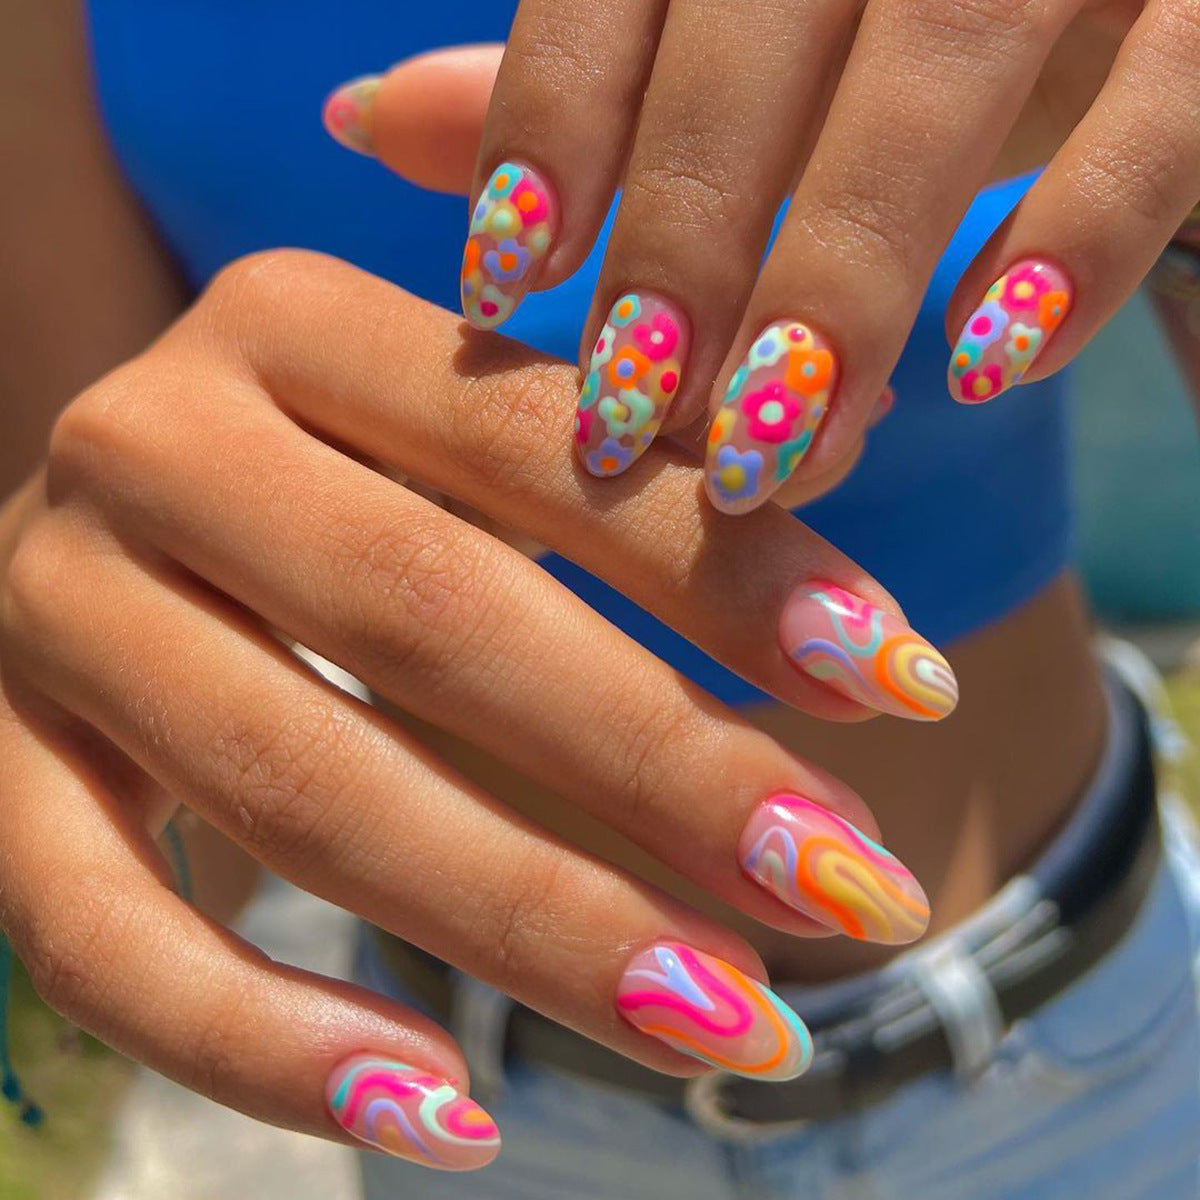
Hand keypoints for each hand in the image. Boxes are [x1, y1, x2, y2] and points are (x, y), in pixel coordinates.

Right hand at [0, 253, 951, 1168]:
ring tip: (730, 1023)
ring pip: (302, 786)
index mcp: (288, 322)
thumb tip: (863, 565)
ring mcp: (53, 612)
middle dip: (660, 766)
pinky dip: (266, 1043)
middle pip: (425, 614)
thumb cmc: (352, 490)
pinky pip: (102, 936)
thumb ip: (636, 476)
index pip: (537, 437)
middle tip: (849, 889)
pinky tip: (442, 1112)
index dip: (726, 566)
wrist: (134, 542)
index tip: (907, 687)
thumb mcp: (475, 445)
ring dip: (532, 925)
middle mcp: (151, 442)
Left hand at [326, 4, 1199, 511]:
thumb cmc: (885, 25)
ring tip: (771, 454)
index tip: (503, 287)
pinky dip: (1073, 240)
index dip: (548, 125)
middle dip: (686, 248)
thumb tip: (364, 120)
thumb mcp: (736, 38)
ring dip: (840, 282)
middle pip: (758, 44)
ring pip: (940, 70)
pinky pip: (1171, 102)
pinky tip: (985, 368)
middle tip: (630, 426)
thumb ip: (575, 71)